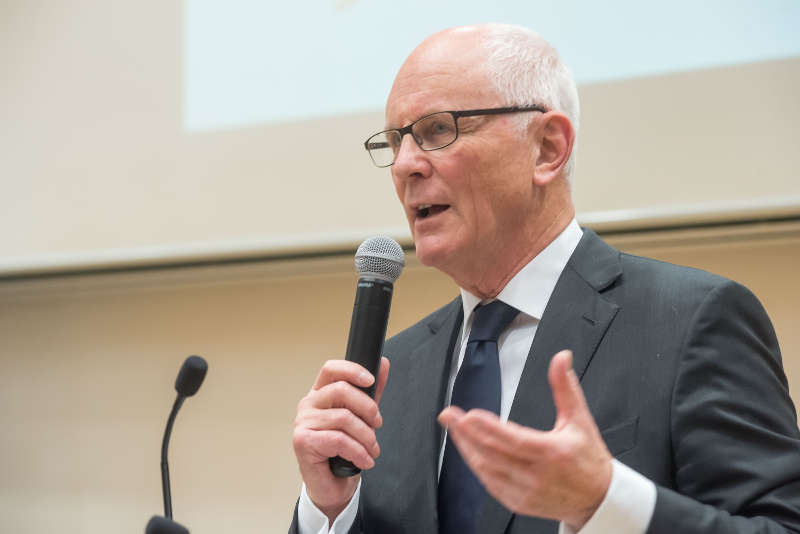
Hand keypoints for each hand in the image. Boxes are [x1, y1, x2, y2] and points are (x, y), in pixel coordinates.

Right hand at [293, 358, 389, 521]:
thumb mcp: (361, 417)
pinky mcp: (303, 441)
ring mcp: (303, 422)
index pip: (331, 369)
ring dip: (366, 437)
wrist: (332, 486)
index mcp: (320, 394)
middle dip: (368, 408)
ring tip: (372, 450)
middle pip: (341, 390)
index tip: (371, 380)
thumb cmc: (343, 451)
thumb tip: (382, 364)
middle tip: (378, 424)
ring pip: (344, 418)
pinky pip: (339, 440)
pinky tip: (364, 460)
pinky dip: (358, 452)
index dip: (352, 370)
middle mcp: (308, 405)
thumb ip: (371, 392)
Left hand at [438, 350, 611, 529]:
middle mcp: (537, 474)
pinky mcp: (518, 503)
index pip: (513, 439)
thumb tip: (561, 358)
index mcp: (552, 452)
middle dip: (466, 432)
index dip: (489, 428)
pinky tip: (468, 451)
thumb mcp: (580, 419)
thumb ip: (565, 387)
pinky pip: (490, 484)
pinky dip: (476, 466)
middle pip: (493, 453)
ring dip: (466, 448)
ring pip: (487, 469)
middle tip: (449, 415)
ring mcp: (526, 491)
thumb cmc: (588, 458)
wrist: (598, 498)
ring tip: (453, 429)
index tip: (469, 415)